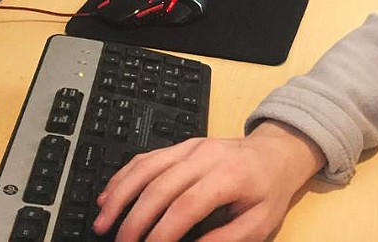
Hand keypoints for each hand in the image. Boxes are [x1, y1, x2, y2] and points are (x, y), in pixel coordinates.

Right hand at [93, 121, 324, 241]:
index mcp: (228, 177)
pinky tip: (109, 195)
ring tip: (102, 220)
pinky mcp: (180, 145)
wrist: (275, 153)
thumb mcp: (260, 222)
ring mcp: (189, 147)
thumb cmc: (268, 190)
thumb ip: (227, 239)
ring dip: (119, 195)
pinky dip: (123, 176)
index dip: (162, 231)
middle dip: (134, 218)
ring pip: (145, 167)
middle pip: (159, 186)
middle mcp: (204, 157)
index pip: (186, 206)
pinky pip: (146, 157)